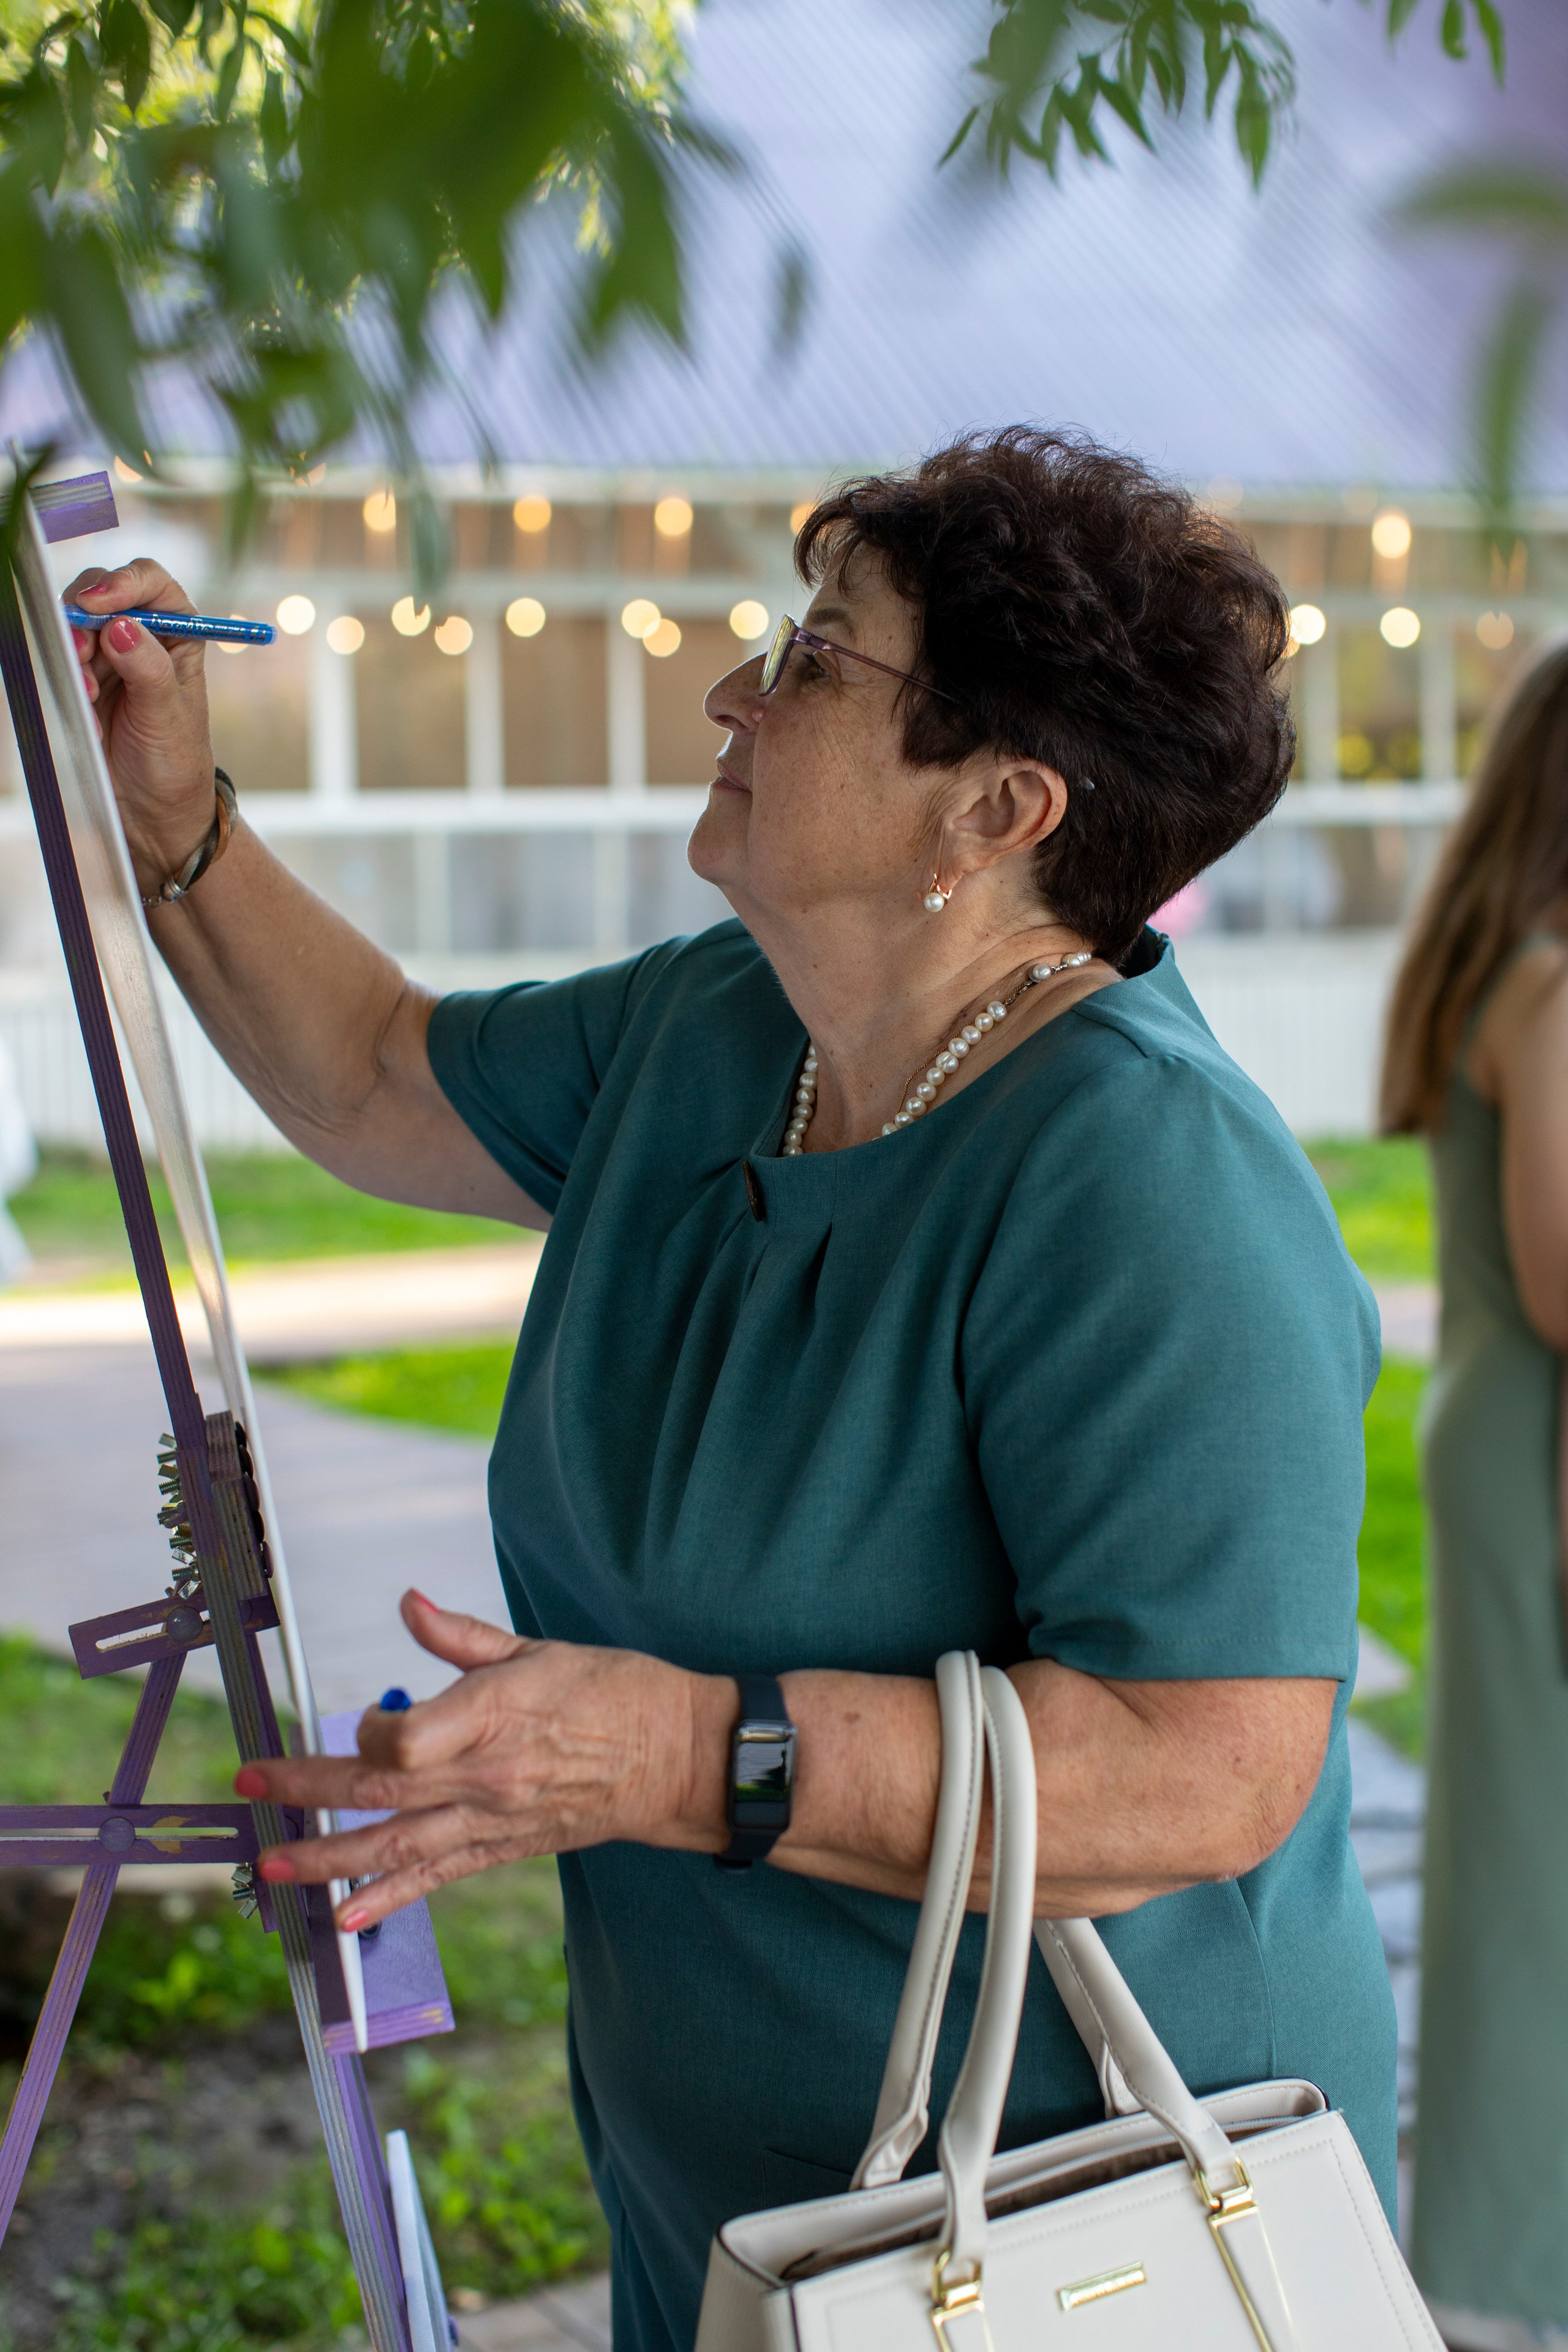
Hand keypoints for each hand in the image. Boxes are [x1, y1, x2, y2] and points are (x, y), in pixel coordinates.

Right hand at [62, 560, 218, 894]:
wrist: (151, 813)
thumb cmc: (174, 765)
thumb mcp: (169, 718)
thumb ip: (148, 670)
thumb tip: (122, 627)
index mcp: (179, 635)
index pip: (152, 583)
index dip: (125, 582)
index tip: (101, 604)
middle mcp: (144, 637)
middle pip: (103, 593)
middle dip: (86, 615)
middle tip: (82, 651)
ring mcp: (108, 656)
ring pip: (75, 622)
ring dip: (73, 646)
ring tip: (88, 691)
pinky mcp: (82, 678)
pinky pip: (60, 655)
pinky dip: (65, 670)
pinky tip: (83, 700)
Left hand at [235, 1591, 733, 1931]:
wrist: (677, 1758)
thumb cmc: (615, 1690)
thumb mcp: (539, 1648)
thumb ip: (463, 1636)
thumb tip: (408, 1604)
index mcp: (495, 1714)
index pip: (404, 1738)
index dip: (366, 1730)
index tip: (361, 1718)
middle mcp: (487, 1775)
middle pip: (379, 1789)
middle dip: (305, 1789)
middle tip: (249, 1785)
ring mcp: (493, 1820)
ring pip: (394, 1844)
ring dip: (326, 1857)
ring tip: (270, 1864)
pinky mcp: (503, 1849)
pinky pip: (435, 1879)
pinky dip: (386, 1899)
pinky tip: (342, 1916)